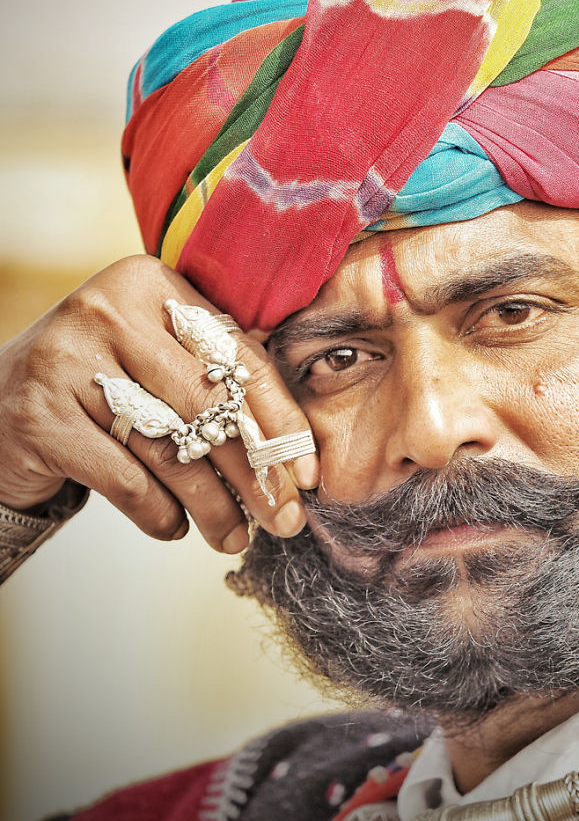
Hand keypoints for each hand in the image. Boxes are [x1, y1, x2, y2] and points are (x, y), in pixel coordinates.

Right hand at [0, 255, 317, 552]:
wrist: (1, 402)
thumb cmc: (104, 380)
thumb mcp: (157, 355)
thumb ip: (219, 372)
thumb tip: (298, 447)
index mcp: (150, 283)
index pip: (236, 357)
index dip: (280, 420)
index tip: (307, 472)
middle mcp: (107, 309)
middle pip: (208, 403)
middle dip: (254, 471)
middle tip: (283, 517)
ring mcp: (67, 360)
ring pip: (168, 446)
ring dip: (212, 503)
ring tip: (235, 537)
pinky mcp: (40, 416)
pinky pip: (124, 477)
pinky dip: (158, 512)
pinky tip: (175, 527)